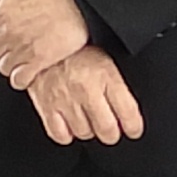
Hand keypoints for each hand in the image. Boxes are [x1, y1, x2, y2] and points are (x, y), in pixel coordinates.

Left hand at [0, 0, 90, 86]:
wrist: (83, 0)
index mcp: (1, 13)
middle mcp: (9, 33)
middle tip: (13, 46)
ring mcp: (23, 48)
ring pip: (3, 68)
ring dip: (11, 64)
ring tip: (23, 56)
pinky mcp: (39, 61)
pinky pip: (19, 79)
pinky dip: (21, 77)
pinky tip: (29, 69)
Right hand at [24, 48, 144, 144]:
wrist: (43, 42)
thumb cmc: (74, 50)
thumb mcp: (104, 60)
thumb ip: (117, 85)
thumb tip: (129, 110)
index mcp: (105, 75)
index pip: (127, 111)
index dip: (134, 126)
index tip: (133, 130)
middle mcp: (87, 90)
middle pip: (107, 129)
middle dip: (111, 133)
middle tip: (110, 129)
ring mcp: (66, 100)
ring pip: (84, 133)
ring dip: (88, 131)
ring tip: (87, 121)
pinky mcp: (46, 106)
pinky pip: (60, 134)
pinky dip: (66, 134)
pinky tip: (69, 125)